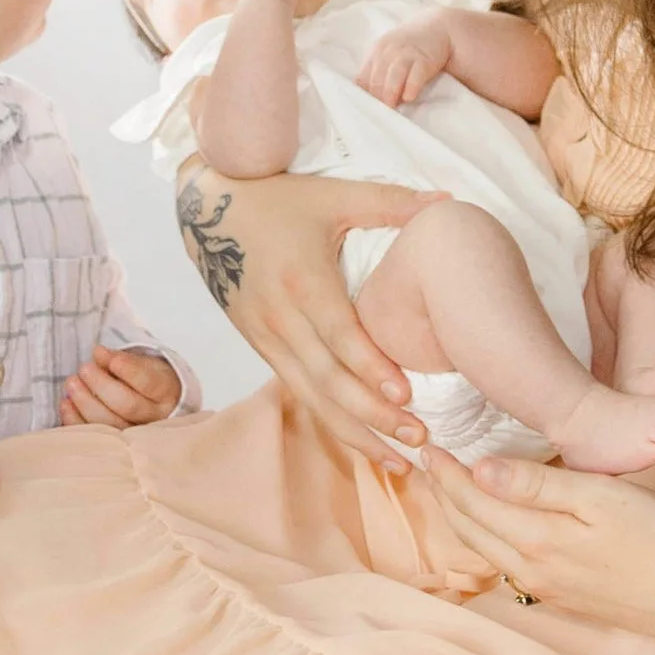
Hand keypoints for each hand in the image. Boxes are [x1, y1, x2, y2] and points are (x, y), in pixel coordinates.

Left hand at [59, 345, 184, 427]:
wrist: (155, 408)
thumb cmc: (146, 383)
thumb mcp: (142, 365)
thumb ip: (122, 359)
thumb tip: (98, 354)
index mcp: (166, 393)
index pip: (148, 383)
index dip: (126, 369)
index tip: (102, 353)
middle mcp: (156, 418)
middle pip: (128, 405)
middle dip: (100, 385)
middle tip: (84, 368)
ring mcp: (136, 438)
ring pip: (110, 425)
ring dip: (85, 403)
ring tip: (72, 383)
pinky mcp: (116, 449)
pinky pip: (94, 439)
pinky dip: (75, 421)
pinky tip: (66, 403)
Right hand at [176, 164, 443, 468]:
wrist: (206, 207)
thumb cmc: (277, 198)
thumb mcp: (333, 193)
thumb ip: (390, 201)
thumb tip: (447, 200)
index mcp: (302, 280)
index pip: (339, 336)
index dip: (371, 368)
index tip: (407, 396)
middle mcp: (279, 317)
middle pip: (327, 379)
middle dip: (372, 415)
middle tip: (417, 439)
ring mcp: (265, 336)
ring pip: (310, 397)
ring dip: (353, 432)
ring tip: (398, 460)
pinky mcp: (260, 346)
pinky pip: (298, 391)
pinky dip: (330, 420)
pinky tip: (362, 441)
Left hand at [358, 16, 453, 106]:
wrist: (438, 27)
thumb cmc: (410, 47)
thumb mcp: (389, 53)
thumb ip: (377, 70)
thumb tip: (364, 95)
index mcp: (377, 52)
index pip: (363, 78)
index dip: (365, 96)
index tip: (367, 109)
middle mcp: (389, 51)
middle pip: (377, 78)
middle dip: (377, 97)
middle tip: (378, 114)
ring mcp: (407, 54)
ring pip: (393, 76)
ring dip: (390, 93)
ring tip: (390, 108)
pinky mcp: (425, 59)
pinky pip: (416, 74)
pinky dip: (411, 86)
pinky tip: (409, 98)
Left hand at [416, 450, 654, 639]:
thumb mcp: (598, 499)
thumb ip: (536, 485)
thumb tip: (477, 471)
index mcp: (534, 541)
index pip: (472, 502)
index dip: (446, 473)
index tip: (429, 446)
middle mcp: (532, 572)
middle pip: (472, 530)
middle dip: (445, 496)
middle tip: (429, 465)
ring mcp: (550, 590)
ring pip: (489, 551)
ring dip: (465, 519)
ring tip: (453, 491)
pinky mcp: (569, 598)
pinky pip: (512, 565)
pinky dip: (492, 538)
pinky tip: (500, 524)